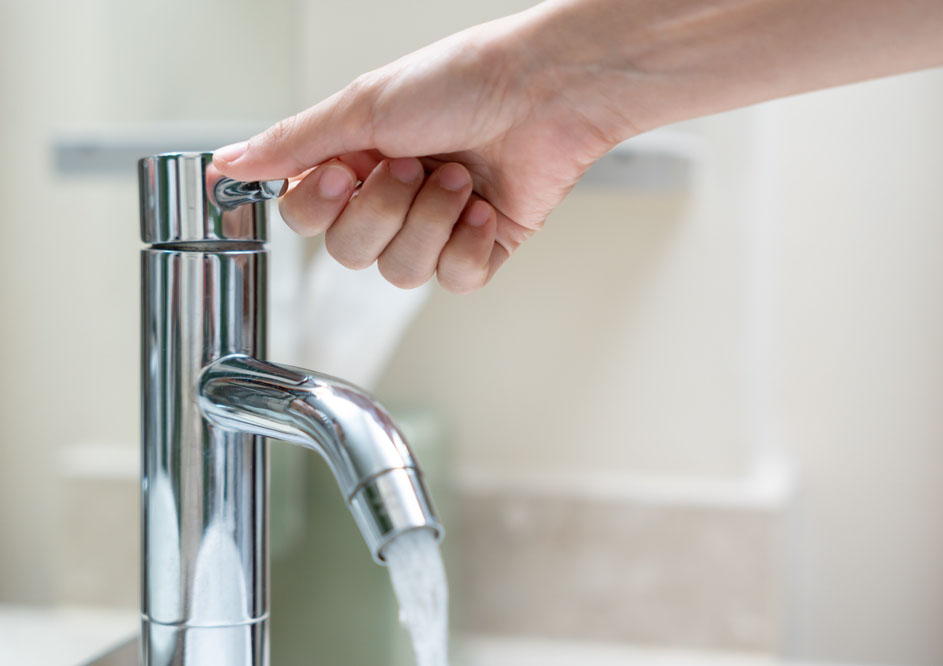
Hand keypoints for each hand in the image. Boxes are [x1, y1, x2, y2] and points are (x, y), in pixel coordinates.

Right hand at [213, 11, 621, 293]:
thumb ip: (293, 144)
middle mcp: (391, 199)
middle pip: (350, 255)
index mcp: (355, 162)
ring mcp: (436, 227)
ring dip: (431, 222)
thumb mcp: (363, 107)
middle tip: (414, 165)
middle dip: (385, 212)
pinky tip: (486, 208)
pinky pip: (454, 280)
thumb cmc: (462, 81)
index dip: (321, 209)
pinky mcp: (479, 249)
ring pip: (401, 273)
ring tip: (459, 178)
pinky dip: (469, 245)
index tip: (342, 174)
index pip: (306, 219)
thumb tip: (227, 163)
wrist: (544, 90)